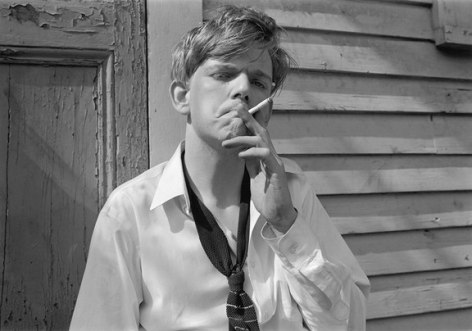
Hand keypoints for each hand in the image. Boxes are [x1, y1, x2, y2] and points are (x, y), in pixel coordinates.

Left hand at [222, 106, 296, 232]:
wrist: (278, 215)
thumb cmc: (267, 196)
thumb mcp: (254, 176)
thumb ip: (251, 163)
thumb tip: (241, 151)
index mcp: (266, 157)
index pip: (257, 135)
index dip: (248, 122)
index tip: (237, 111)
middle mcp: (272, 157)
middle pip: (261, 132)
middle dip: (249, 118)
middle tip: (236, 107)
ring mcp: (275, 163)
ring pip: (262, 141)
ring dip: (243, 138)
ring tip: (227, 143)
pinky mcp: (276, 172)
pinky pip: (265, 156)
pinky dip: (252, 153)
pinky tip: (241, 155)